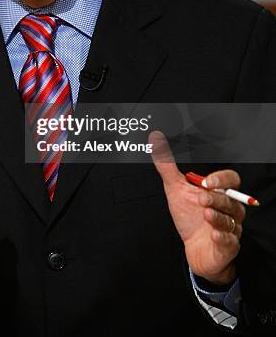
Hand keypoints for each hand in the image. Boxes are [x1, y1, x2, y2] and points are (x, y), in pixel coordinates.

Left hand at [149, 130, 244, 285]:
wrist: (194, 248)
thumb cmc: (189, 216)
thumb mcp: (175, 188)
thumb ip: (166, 165)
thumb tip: (155, 138)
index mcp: (220, 192)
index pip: (231, 180)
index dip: (222, 179)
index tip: (206, 182)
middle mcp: (229, 209)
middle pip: (231, 200)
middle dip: (217, 198)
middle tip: (202, 198)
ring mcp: (231, 229)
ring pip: (231, 220)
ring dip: (218, 217)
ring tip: (206, 214)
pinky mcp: (228, 247)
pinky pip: (231, 242)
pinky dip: (223, 238)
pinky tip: (214, 235)